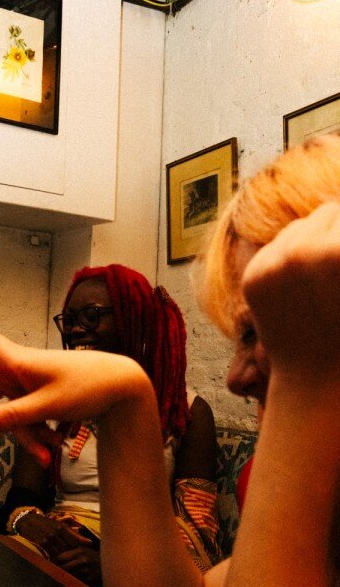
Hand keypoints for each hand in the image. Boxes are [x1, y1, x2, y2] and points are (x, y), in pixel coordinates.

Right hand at [0, 327, 146, 462]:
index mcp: (16, 361)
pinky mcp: (38, 400)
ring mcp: (26, 387)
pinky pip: (27, 421)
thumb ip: (15, 417)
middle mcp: (16, 372)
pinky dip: (38, 436)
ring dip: (26, 439)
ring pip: (9, 417)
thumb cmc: (88, 385)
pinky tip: (53, 450)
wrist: (122, 386)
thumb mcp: (50, 405)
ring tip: (46, 458)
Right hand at [15, 511, 96, 563]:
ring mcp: (47, 539)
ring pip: (59, 554)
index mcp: (62, 528)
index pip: (74, 544)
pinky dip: (54, 559)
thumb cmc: (47, 524)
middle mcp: (55, 533)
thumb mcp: (61, 527)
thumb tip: (90, 543)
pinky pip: (50, 555)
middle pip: (67, 550)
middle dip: (70, 555)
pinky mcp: (40, 544)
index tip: (76, 554)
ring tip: (64, 562)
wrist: (29, 522)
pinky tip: (55, 561)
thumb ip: (75, 535)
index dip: (76, 550)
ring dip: (62, 559)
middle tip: (71, 560)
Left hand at [243, 201, 339, 387]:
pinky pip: (281, 244)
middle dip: (338, 233)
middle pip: (332, 211)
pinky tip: (303, 283)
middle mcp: (307, 253)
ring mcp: (275, 264)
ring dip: (318, 237)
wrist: (316, 379)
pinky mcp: (255, 274)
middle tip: (337, 262)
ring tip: (326, 271)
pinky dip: (293, 254)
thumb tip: (335, 207)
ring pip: (304, 224)